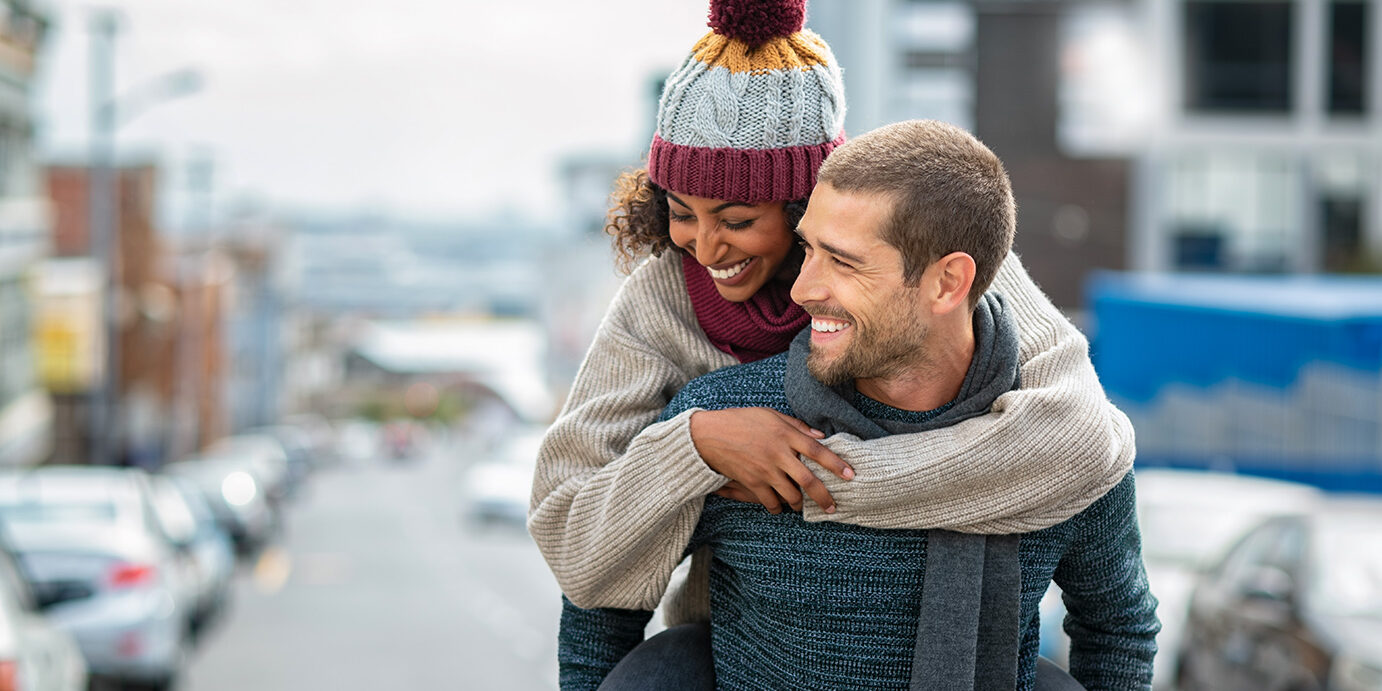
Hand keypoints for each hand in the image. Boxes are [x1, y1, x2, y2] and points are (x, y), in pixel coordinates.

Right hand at [690, 408, 852, 514]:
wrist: (709, 435)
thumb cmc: (741, 420)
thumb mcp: (770, 415)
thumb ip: (797, 426)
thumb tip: (821, 436)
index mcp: (785, 434)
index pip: (817, 451)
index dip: (836, 463)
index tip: (850, 475)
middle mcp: (778, 454)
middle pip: (808, 480)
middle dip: (825, 497)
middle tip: (834, 507)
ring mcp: (765, 470)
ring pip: (791, 495)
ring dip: (799, 503)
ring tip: (802, 504)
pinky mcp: (752, 482)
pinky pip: (771, 502)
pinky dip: (778, 507)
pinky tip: (780, 506)